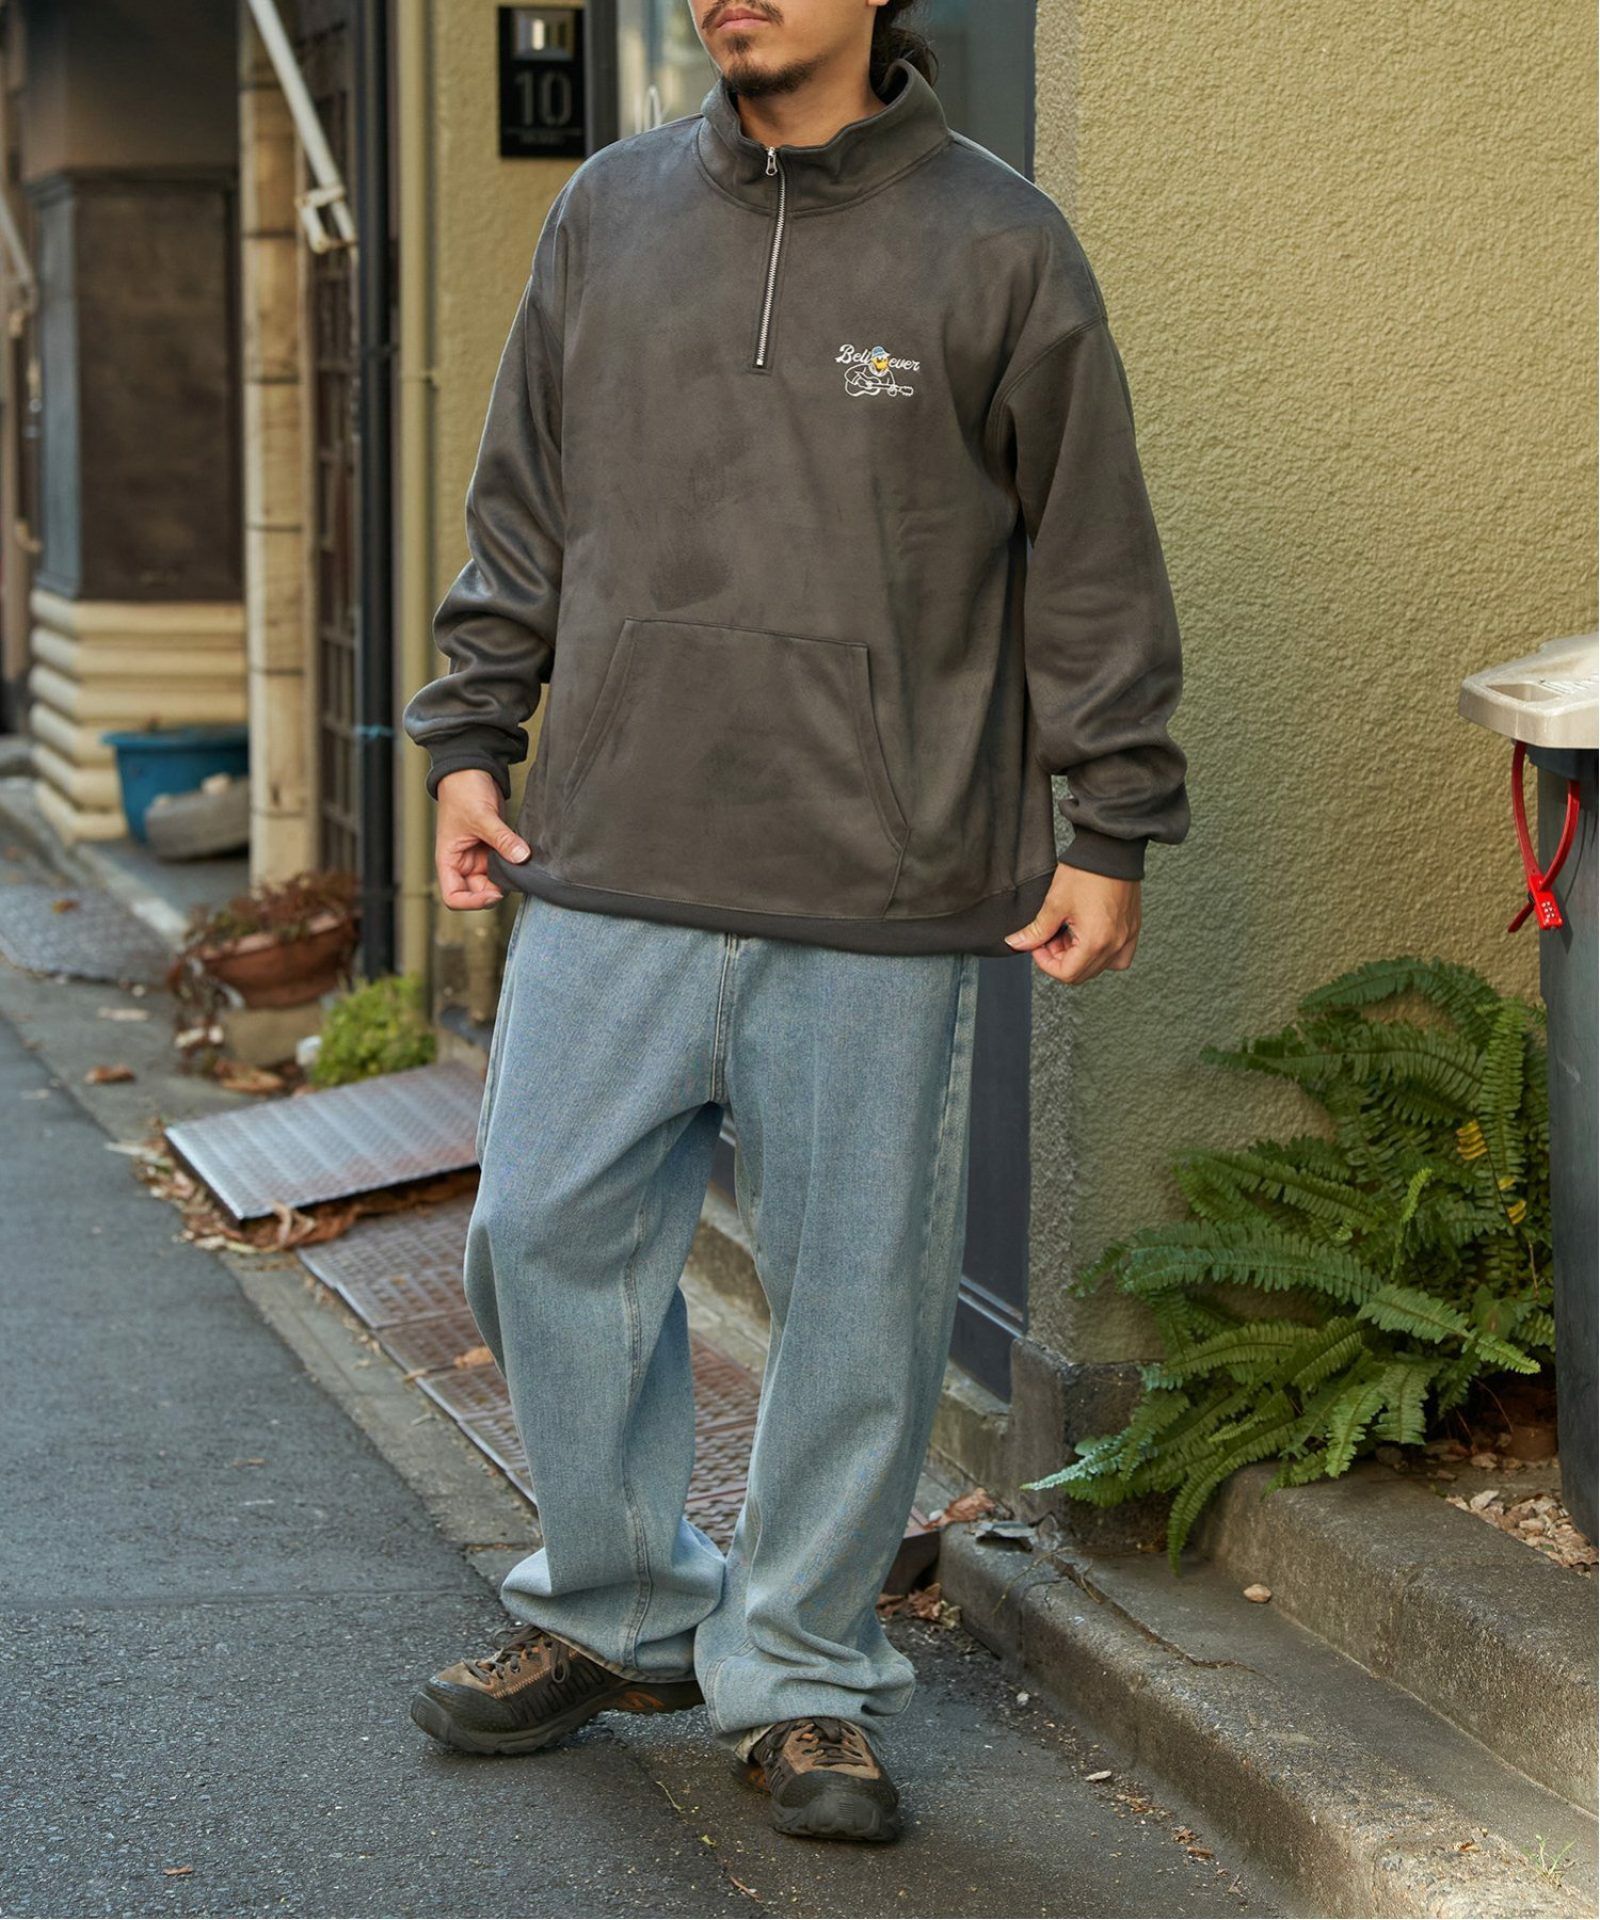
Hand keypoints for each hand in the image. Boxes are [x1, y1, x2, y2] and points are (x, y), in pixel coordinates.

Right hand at [434, 769, 530, 909]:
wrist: (471, 769)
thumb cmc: (463, 791)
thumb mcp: (482, 816)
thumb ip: (502, 839)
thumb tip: (522, 857)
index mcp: (449, 860)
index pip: (454, 896)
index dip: (473, 902)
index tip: (494, 894)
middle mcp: (462, 862)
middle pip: (478, 891)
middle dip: (496, 889)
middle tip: (515, 878)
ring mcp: (478, 856)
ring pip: (494, 879)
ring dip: (507, 877)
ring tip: (520, 865)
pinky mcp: (493, 847)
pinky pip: (504, 864)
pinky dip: (514, 864)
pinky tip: (523, 857)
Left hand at [1004, 863, 1139, 982]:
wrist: (1111, 849)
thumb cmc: (1085, 872)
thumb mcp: (1054, 904)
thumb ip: (1036, 931)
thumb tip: (1016, 944)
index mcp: (1096, 941)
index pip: (1067, 973)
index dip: (1045, 963)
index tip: (1037, 944)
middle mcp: (1116, 944)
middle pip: (1083, 973)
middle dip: (1060, 959)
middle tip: (1049, 937)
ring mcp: (1127, 937)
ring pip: (1100, 966)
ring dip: (1079, 957)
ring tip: (1068, 934)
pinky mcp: (1133, 928)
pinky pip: (1119, 956)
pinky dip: (1102, 953)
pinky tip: (1089, 936)